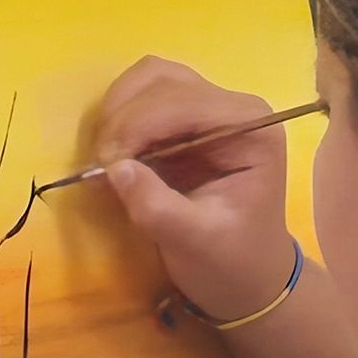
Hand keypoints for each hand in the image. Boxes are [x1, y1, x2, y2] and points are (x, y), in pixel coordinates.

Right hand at [92, 55, 299, 323]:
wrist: (247, 278)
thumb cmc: (232, 261)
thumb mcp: (195, 242)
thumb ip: (158, 207)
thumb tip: (117, 168)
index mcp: (253, 130)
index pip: (185, 103)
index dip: (138, 126)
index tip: (109, 167)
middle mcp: (236, 108)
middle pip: (162, 82)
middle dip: (124, 121)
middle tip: (104, 168)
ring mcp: (212, 108)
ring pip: (149, 80)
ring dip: (118, 113)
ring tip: (109, 160)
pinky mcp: (188, 120)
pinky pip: (143, 97)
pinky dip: (120, 119)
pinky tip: (115, 155)